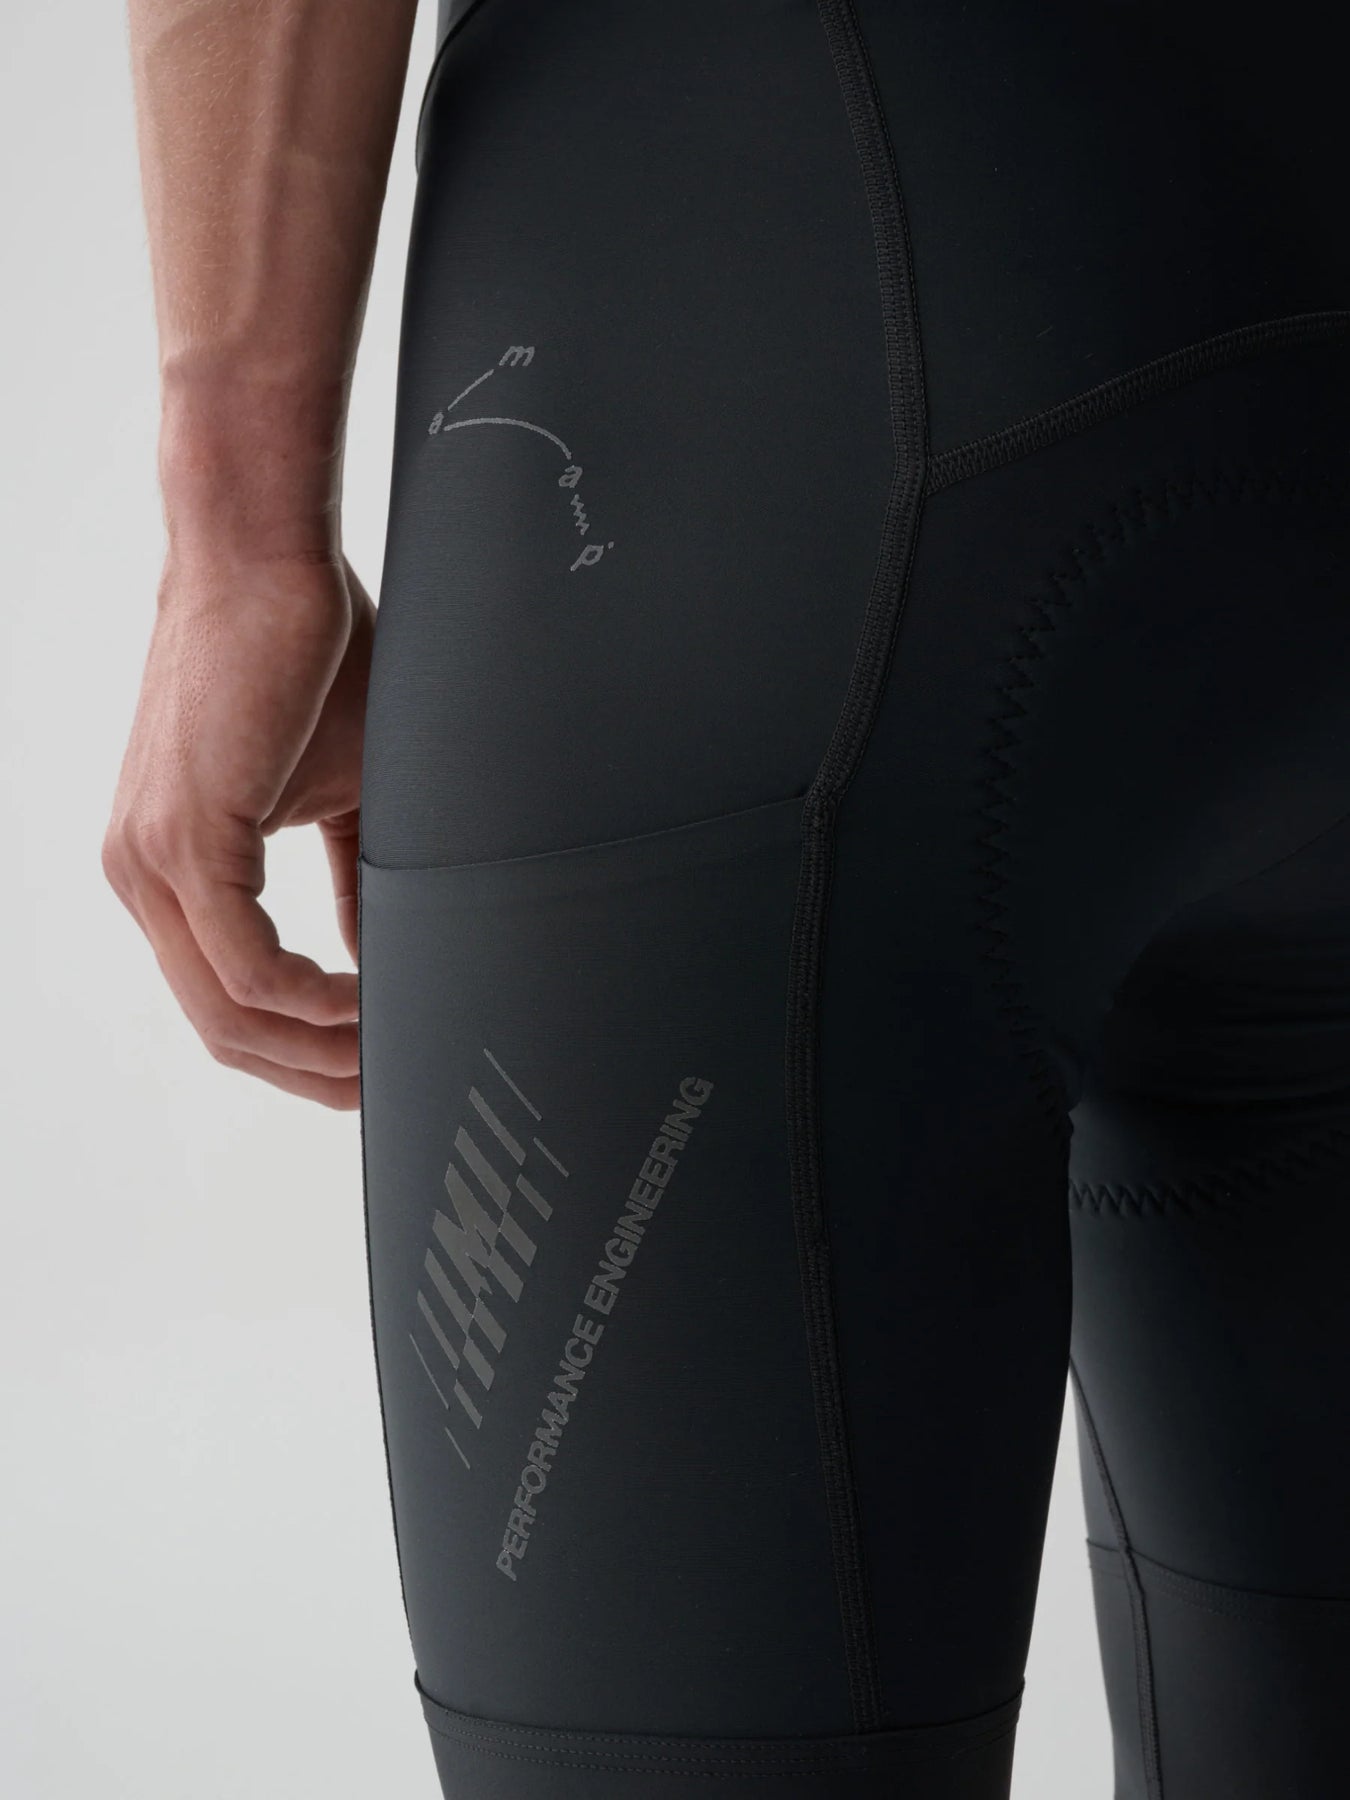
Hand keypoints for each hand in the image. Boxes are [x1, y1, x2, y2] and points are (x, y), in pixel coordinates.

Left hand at [104, 547, 373, 1108]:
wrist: (269, 559)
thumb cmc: (306, 660)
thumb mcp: (338, 797)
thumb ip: (346, 884)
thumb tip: (373, 952)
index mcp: (168, 868)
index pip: (222, 1000)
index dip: (296, 1053)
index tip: (368, 1068)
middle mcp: (141, 874)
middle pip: (219, 1028)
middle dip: (309, 1074)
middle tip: (385, 1090)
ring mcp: (151, 860)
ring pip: (226, 1010)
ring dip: (316, 1047)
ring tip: (389, 1049)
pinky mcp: (186, 836)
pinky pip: (246, 964)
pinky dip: (313, 998)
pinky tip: (367, 999)